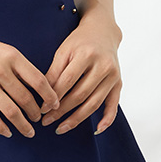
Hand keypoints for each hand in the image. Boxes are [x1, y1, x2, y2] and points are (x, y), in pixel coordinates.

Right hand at [0, 28, 59, 138]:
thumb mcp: (1, 49)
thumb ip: (18, 65)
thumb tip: (38, 86)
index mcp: (11, 56)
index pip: (38, 80)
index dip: (49, 96)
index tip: (54, 105)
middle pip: (26, 98)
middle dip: (36, 113)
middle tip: (39, 119)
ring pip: (11, 111)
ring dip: (23, 125)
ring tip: (28, 131)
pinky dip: (2, 128)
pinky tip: (8, 132)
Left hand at [40, 14, 122, 135]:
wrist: (103, 32)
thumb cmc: (79, 42)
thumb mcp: (63, 51)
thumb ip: (54, 72)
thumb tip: (43, 97)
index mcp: (87, 55)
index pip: (68, 81)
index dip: (53, 97)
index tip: (42, 109)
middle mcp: (103, 66)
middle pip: (80, 94)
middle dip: (62, 110)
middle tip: (47, 121)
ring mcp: (113, 76)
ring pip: (94, 103)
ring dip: (77, 119)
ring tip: (61, 128)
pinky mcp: (118, 83)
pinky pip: (113, 104)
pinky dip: (107, 119)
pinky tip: (97, 130)